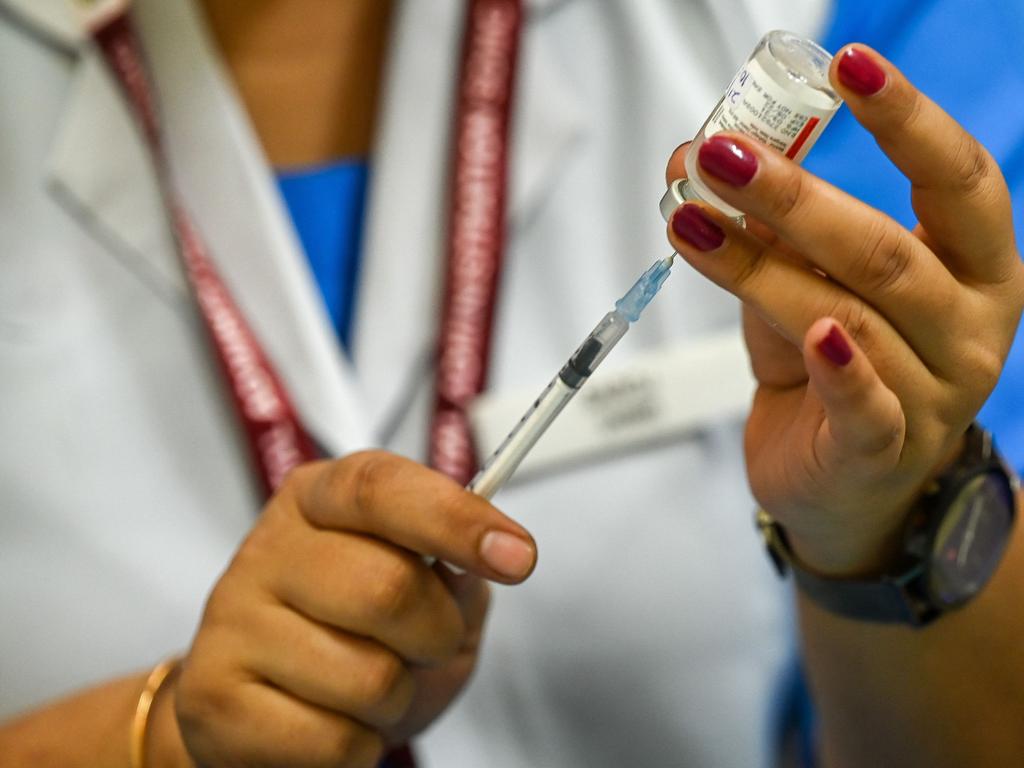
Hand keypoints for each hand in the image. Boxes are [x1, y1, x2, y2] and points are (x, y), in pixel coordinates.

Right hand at [169, 452, 536, 766]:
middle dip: (435, 635)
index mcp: (320, 499)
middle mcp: (269, 547)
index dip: (456, 519)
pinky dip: (358, 746)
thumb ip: (459, 571)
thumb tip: (490, 558)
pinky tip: (330, 721)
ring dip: (396, 699)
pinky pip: (332, 740)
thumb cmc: (356, 638)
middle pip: (387, 588)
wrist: (265, 707)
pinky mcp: (212, 695)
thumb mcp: (427, 593)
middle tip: (425, 645)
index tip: (518, 556)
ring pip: (367, 677)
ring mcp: (231, 619)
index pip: (383, 488)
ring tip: (368, 688)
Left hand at [665, 44, 1023, 575]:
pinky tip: (810, 332)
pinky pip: (866, 408)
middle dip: (795, 195)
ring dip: (761, 266)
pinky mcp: (886, 451)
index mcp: (970, 267)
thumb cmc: (828, 370)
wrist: (840, 484)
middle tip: (720, 155)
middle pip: (885, 249)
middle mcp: (969, 325)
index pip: (958, 178)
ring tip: (692, 224)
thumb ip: (764, 231)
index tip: (851, 65)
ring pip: (848, 316)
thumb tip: (691, 159)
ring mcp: (937, 394)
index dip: (908, 119)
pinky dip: (836, 368)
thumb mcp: (802, 286)